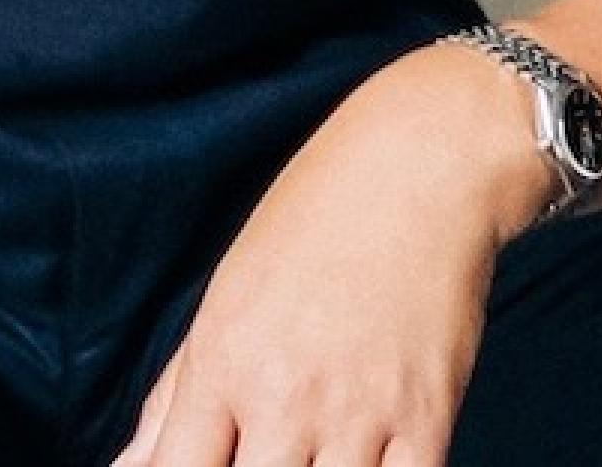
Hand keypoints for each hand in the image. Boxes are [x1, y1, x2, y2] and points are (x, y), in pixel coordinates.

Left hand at [114, 47, 555, 466]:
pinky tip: (369, 462)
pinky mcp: (427, 418)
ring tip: (311, 457)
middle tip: (269, 453)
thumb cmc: (315, 221)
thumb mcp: (226, 296)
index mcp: (222, 363)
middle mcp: (283, 396)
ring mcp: (357, 411)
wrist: (422, 165)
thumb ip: (174, 396)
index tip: (206, 465)